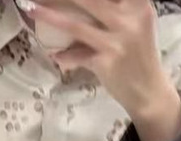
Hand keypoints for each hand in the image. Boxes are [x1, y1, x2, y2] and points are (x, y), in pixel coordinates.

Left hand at [25, 0, 180, 140]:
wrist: (148, 91)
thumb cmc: (139, 55)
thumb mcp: (135, 25)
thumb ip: (116, 10)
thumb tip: (72, 7)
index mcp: (138, 5)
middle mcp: (129, 19)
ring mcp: (117, 41)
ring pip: (77, 25)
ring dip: (50, 16)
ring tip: (32, 8)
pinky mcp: (106, 62)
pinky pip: (78, 56)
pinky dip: (64, 56)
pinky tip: (54, 55)